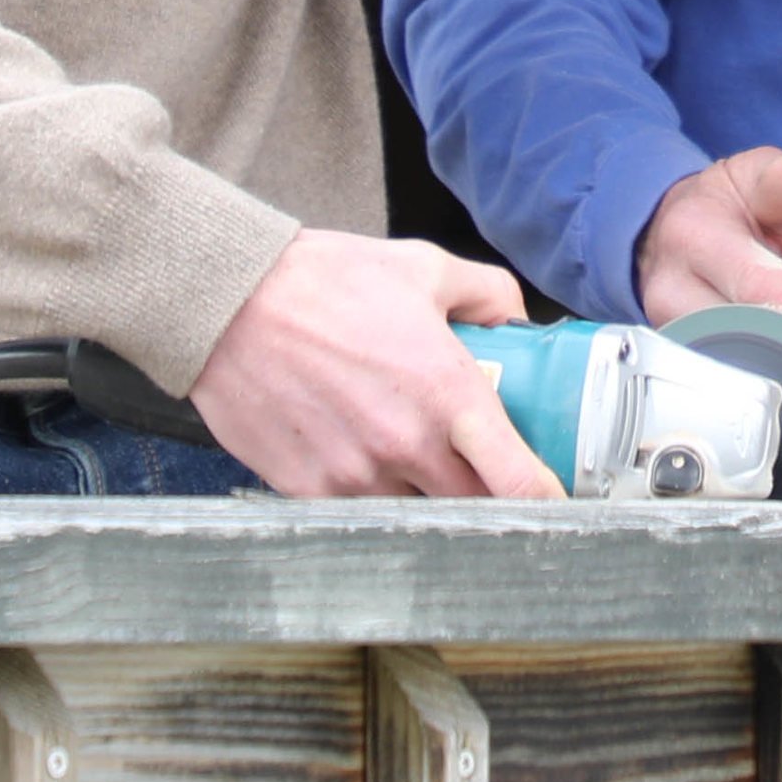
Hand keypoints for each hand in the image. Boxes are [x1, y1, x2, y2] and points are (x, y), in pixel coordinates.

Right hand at [188, 231, 560, 500]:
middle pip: (472, 508)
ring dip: (422, 490)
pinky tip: (355, 448)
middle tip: (478, 463)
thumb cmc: (321, 282)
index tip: (556, 502)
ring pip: (414, 512)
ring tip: (405, 446)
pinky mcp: (308, 490)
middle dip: (484, 492)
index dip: (548, 503)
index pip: (519, 483)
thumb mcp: (422, 268)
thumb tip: (519, 321)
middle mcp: (406, 446)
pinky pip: (357, 510)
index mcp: (448, 394)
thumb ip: (487, 294)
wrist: (226, 302)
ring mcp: (355, 476)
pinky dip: (368, 490)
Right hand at [633, 148, 781, 420]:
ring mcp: (686, 348)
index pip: (752, 285)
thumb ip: (780, 180)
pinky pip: (753, 405)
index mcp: (694, 241)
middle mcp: (678, 302)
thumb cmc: (723, 212)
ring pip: (751, 387)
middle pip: (753, 348)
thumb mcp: (748, 177)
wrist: (667, 245)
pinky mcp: (700, 379)